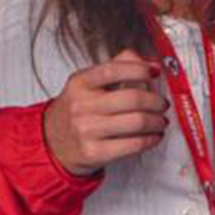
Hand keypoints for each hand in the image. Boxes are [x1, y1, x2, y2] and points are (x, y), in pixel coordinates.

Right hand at [44, 51, 169, 177]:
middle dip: (156, 101)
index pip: (112, 70)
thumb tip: (151, 63)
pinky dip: (151, 139)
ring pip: (137, 122)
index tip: (154, 72)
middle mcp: (81, 105)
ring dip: (157, 121)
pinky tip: (154, 136)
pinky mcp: (94, 152)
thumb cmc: (77, 110)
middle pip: (132, 98)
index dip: (138, 69)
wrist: (53, 142)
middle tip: (162, 104)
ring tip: (160, 120)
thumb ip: (118, 67)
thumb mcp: (88, 83)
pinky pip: (134, 145)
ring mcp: (87, 130)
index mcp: (80, 83)